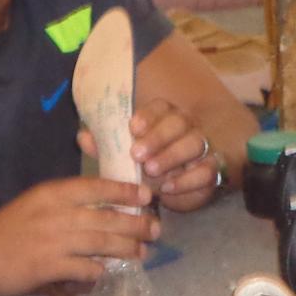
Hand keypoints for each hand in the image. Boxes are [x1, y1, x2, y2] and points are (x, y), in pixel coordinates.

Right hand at [0, 176, 155, 293]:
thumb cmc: (10, 227)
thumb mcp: (38, 202)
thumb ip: (69, 201)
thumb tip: (108, 205)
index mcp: (54, 192)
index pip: (98, 186)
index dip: (126, 191)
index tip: (147, 196)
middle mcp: (57, 213)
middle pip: (107, 216)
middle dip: (137, 223)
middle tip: (155, 229)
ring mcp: (53, 241)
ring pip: (101, 243)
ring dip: (126, 248)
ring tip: (142, 252)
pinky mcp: (48, 267)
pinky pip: (85, 268)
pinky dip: (99, 270)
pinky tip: (107, 271)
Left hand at [78, 98, 221, 211]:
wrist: (179, 188)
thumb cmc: (149, 165)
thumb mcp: (124, 157)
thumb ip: (106, 147)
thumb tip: (82, 136)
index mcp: (165, 117)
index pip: (161, 108)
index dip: (148, 116)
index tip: (133, 128)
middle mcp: (186, 127)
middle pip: (178, 122)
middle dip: (158, 137)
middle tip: (136, 155)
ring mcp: (202, 147)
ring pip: (194, 143)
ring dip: (172, 155)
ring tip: (151, 170)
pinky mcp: (212, 169)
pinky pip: (206, 169)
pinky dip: (188, 179)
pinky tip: (168, 187)